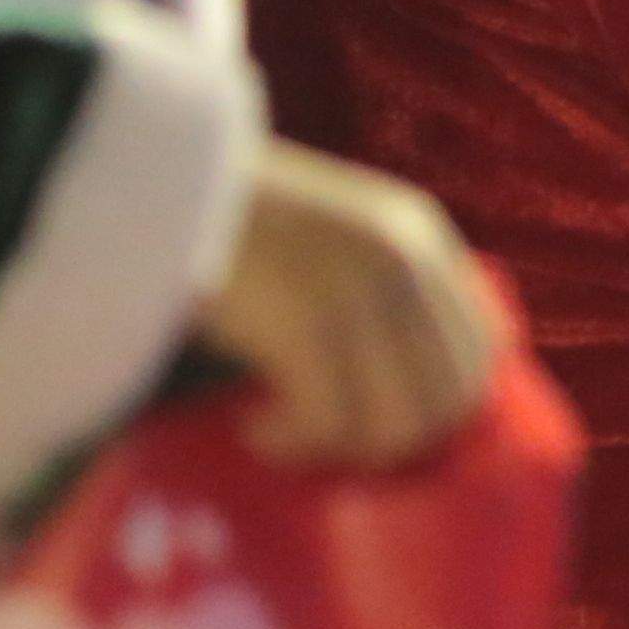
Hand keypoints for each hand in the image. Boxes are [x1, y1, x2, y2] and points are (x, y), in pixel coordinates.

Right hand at [192, 139, 502, 468]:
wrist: (145, 180)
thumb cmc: (222, 226)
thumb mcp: (331, 239)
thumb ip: (378, 295)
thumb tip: (406, 401)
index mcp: (418, 235)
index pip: (482, 350)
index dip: (442, 406)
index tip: (379, 422)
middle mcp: (403, 260)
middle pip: (447, 400)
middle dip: (391, 440)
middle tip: (326, 439)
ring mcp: (359, 290)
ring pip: (396, 425)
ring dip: (338, 448)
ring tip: (280, 428)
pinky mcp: (308, 322)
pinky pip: (327, 425)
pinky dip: (289, 442)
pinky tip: (252, 425)